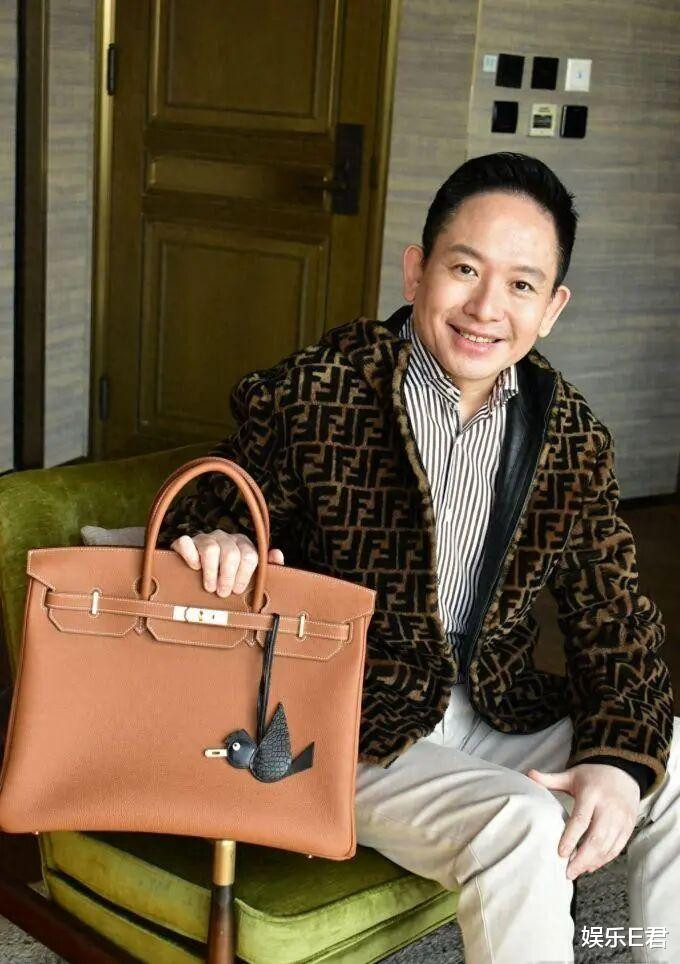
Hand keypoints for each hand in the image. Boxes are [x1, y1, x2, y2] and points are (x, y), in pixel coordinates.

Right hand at [171, 529, 283, 595]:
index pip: (249, 556)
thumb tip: (277, 555)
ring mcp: (205, 538)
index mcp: (242, 543)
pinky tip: (194, 568)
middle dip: (228, 577)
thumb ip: (267, 566)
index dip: (244, 576)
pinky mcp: (186, 541)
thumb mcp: (248, 573)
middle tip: (223, 593)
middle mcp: (224, 538)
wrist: (196, 573)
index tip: (237, 590)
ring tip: (210, 588)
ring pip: (210, 549)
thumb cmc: (228, 576)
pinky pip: (186, 543)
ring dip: (211, 572)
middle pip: (231, 554)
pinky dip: (190, 556)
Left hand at [526, 763, 639, 879]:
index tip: (560, 853)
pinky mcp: (629, 827)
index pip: (581, 819)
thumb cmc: (593, 776)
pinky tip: (591, 865)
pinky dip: (604, 860)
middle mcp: (609, 807)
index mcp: (592, 794)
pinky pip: (617, 848)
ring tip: (576, 871)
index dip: (571, 838)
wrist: (624, 772)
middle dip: (582, 858)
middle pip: (596, 838)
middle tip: (568, 872)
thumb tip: (528, 774)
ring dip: (592, 862)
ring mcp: (621, 818)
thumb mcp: (572, 775)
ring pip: (608, 847)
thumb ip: (550, 779)